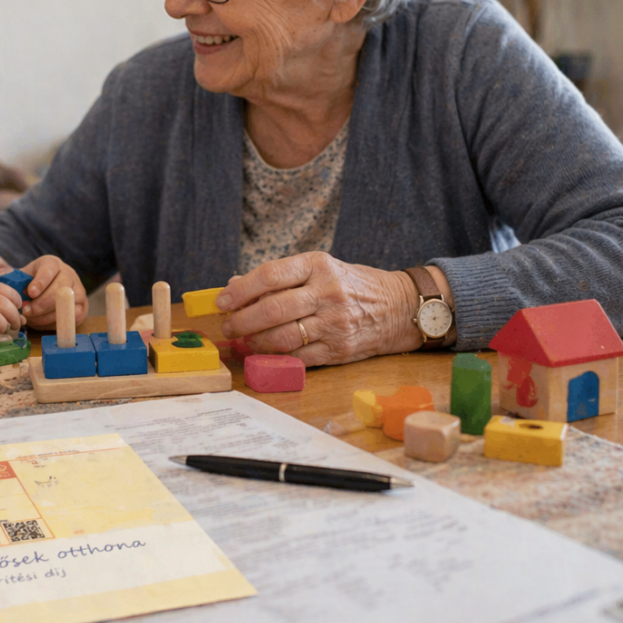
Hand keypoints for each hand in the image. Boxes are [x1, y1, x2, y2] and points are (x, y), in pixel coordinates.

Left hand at [17, 255, 87, 327]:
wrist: (43, 293)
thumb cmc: (29, 285)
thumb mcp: (20, 279)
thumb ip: (13, 283)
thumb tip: (7, 289)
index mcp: (52, 263)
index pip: (49, 269)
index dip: (41, 282)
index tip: (30, 293)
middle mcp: (69, 274)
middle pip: (62, 288)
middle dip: (43, 303)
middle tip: (27, 311)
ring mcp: (78, 291)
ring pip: (68, 304)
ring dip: (47, 315)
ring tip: (31, 318)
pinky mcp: (82, 307)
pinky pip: (73, 317)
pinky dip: (56, 322)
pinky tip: (42, 322)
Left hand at [215, 252, 426, 364]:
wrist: (399, 308)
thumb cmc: (351, 285)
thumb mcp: (320, 269)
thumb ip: (280, 277)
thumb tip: (234, 286)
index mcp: (319, 265)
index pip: (270, 275)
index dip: (240, 290)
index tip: (222, 301)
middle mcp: (327, 292)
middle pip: (272, 309)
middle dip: (241, 320)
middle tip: (227, 326)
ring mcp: (334, 323)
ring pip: (282, 337)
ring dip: (255, 341)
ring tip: (243, 340)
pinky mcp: (338, 349)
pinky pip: (298, 357)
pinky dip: (275, 357)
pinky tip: (263, 353)